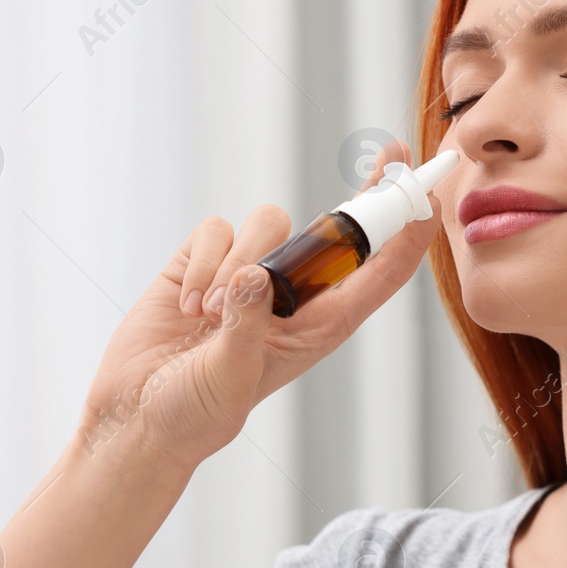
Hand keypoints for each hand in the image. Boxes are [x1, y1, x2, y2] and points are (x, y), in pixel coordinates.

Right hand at [75, 140, 437, 470]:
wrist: (136, 414)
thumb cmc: (196, 411)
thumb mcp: (232, 376)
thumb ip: (246, 327)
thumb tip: (256, 276)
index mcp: (321, 327)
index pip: (378, 274)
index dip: (407, 233)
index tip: (430, 195)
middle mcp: (293, 295)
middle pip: (343, 231)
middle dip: (368, 194)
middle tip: (393, 153)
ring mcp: (249, 274)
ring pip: (271, 222)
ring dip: (240, 259)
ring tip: (210, 313)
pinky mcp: (205, 261)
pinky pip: (217, 230)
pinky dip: (202, 264)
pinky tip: (187, 306)